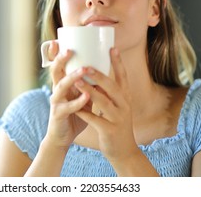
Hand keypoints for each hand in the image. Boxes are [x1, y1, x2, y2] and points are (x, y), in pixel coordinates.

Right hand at [44, 41, 91, 149]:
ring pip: (60, 87)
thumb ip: (89, 85)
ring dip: (72, 77)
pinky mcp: (59, 115)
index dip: (57, 53)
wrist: (64, 137)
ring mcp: (56, 103)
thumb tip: (103, 71)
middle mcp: (57, 91)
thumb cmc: (74, 115)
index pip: (59, 65)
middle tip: (70, 50)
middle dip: (61, 60)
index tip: (59, 40)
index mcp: (62, 84)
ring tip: (84, 70)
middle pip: (55, 71)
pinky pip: (68, 107)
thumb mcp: (81, 96)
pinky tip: (86, 96)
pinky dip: (77, 101)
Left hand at [74, 48, 138, 162]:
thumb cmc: (117, 125)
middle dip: (100, 75)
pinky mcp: (110, 131)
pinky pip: (95, 120)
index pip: (124, 77)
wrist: (124, 151)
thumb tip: (98, 75)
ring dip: (89, 91)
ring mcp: (118, 119)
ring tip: (77, 81)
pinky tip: (74, 107)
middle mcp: (125, 106)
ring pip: (103, 102)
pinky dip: (84, 112)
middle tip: (87, 65)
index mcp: (126, 98)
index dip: (118, 63)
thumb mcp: (118, 107)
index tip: (113, 48)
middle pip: (113, 87)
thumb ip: (110, 93)